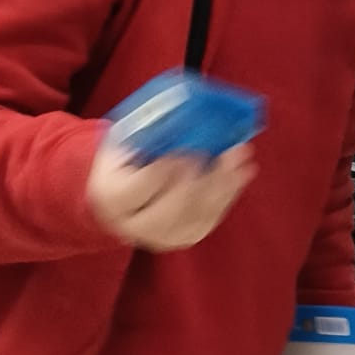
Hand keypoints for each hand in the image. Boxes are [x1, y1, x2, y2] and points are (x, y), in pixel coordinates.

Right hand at [86, 142, 254, 250]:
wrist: (117, 197)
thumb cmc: (122, 161)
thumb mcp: (122, 143)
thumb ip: (145, 136)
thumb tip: (185, 117)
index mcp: (113, 197)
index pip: (138, 190)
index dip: (162, 172)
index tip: (186, 150)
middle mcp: (134, 226)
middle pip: (171, 210)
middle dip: (202, 181)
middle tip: (225, 153)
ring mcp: (160, 237)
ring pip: (196, 216)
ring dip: (224, 184)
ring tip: (242, 156)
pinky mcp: (183, 238)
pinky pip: (210, 219)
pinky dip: (228, 194)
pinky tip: (242, 173)